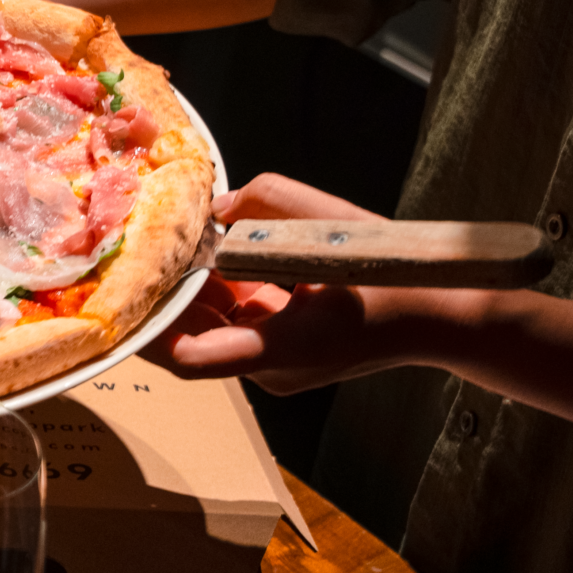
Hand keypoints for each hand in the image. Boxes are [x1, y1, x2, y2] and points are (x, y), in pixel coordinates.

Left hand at [148, 174, 466, 393]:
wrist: (443, 313)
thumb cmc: (390, 273)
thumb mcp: (326, 220)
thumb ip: (265, 202)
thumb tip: (220, 207)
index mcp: (279, 351)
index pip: (190, 359)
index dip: (151, 331)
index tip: (128, 299)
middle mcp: (271, 369)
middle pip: (195, 341)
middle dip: (170, 299)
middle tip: (146, 257)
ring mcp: (279, 366)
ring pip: (215, 332)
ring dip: (197, 293)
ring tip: (183, 250)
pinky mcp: (288, 353)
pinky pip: (242, 326)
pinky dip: (227, 294)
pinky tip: (223, 259)